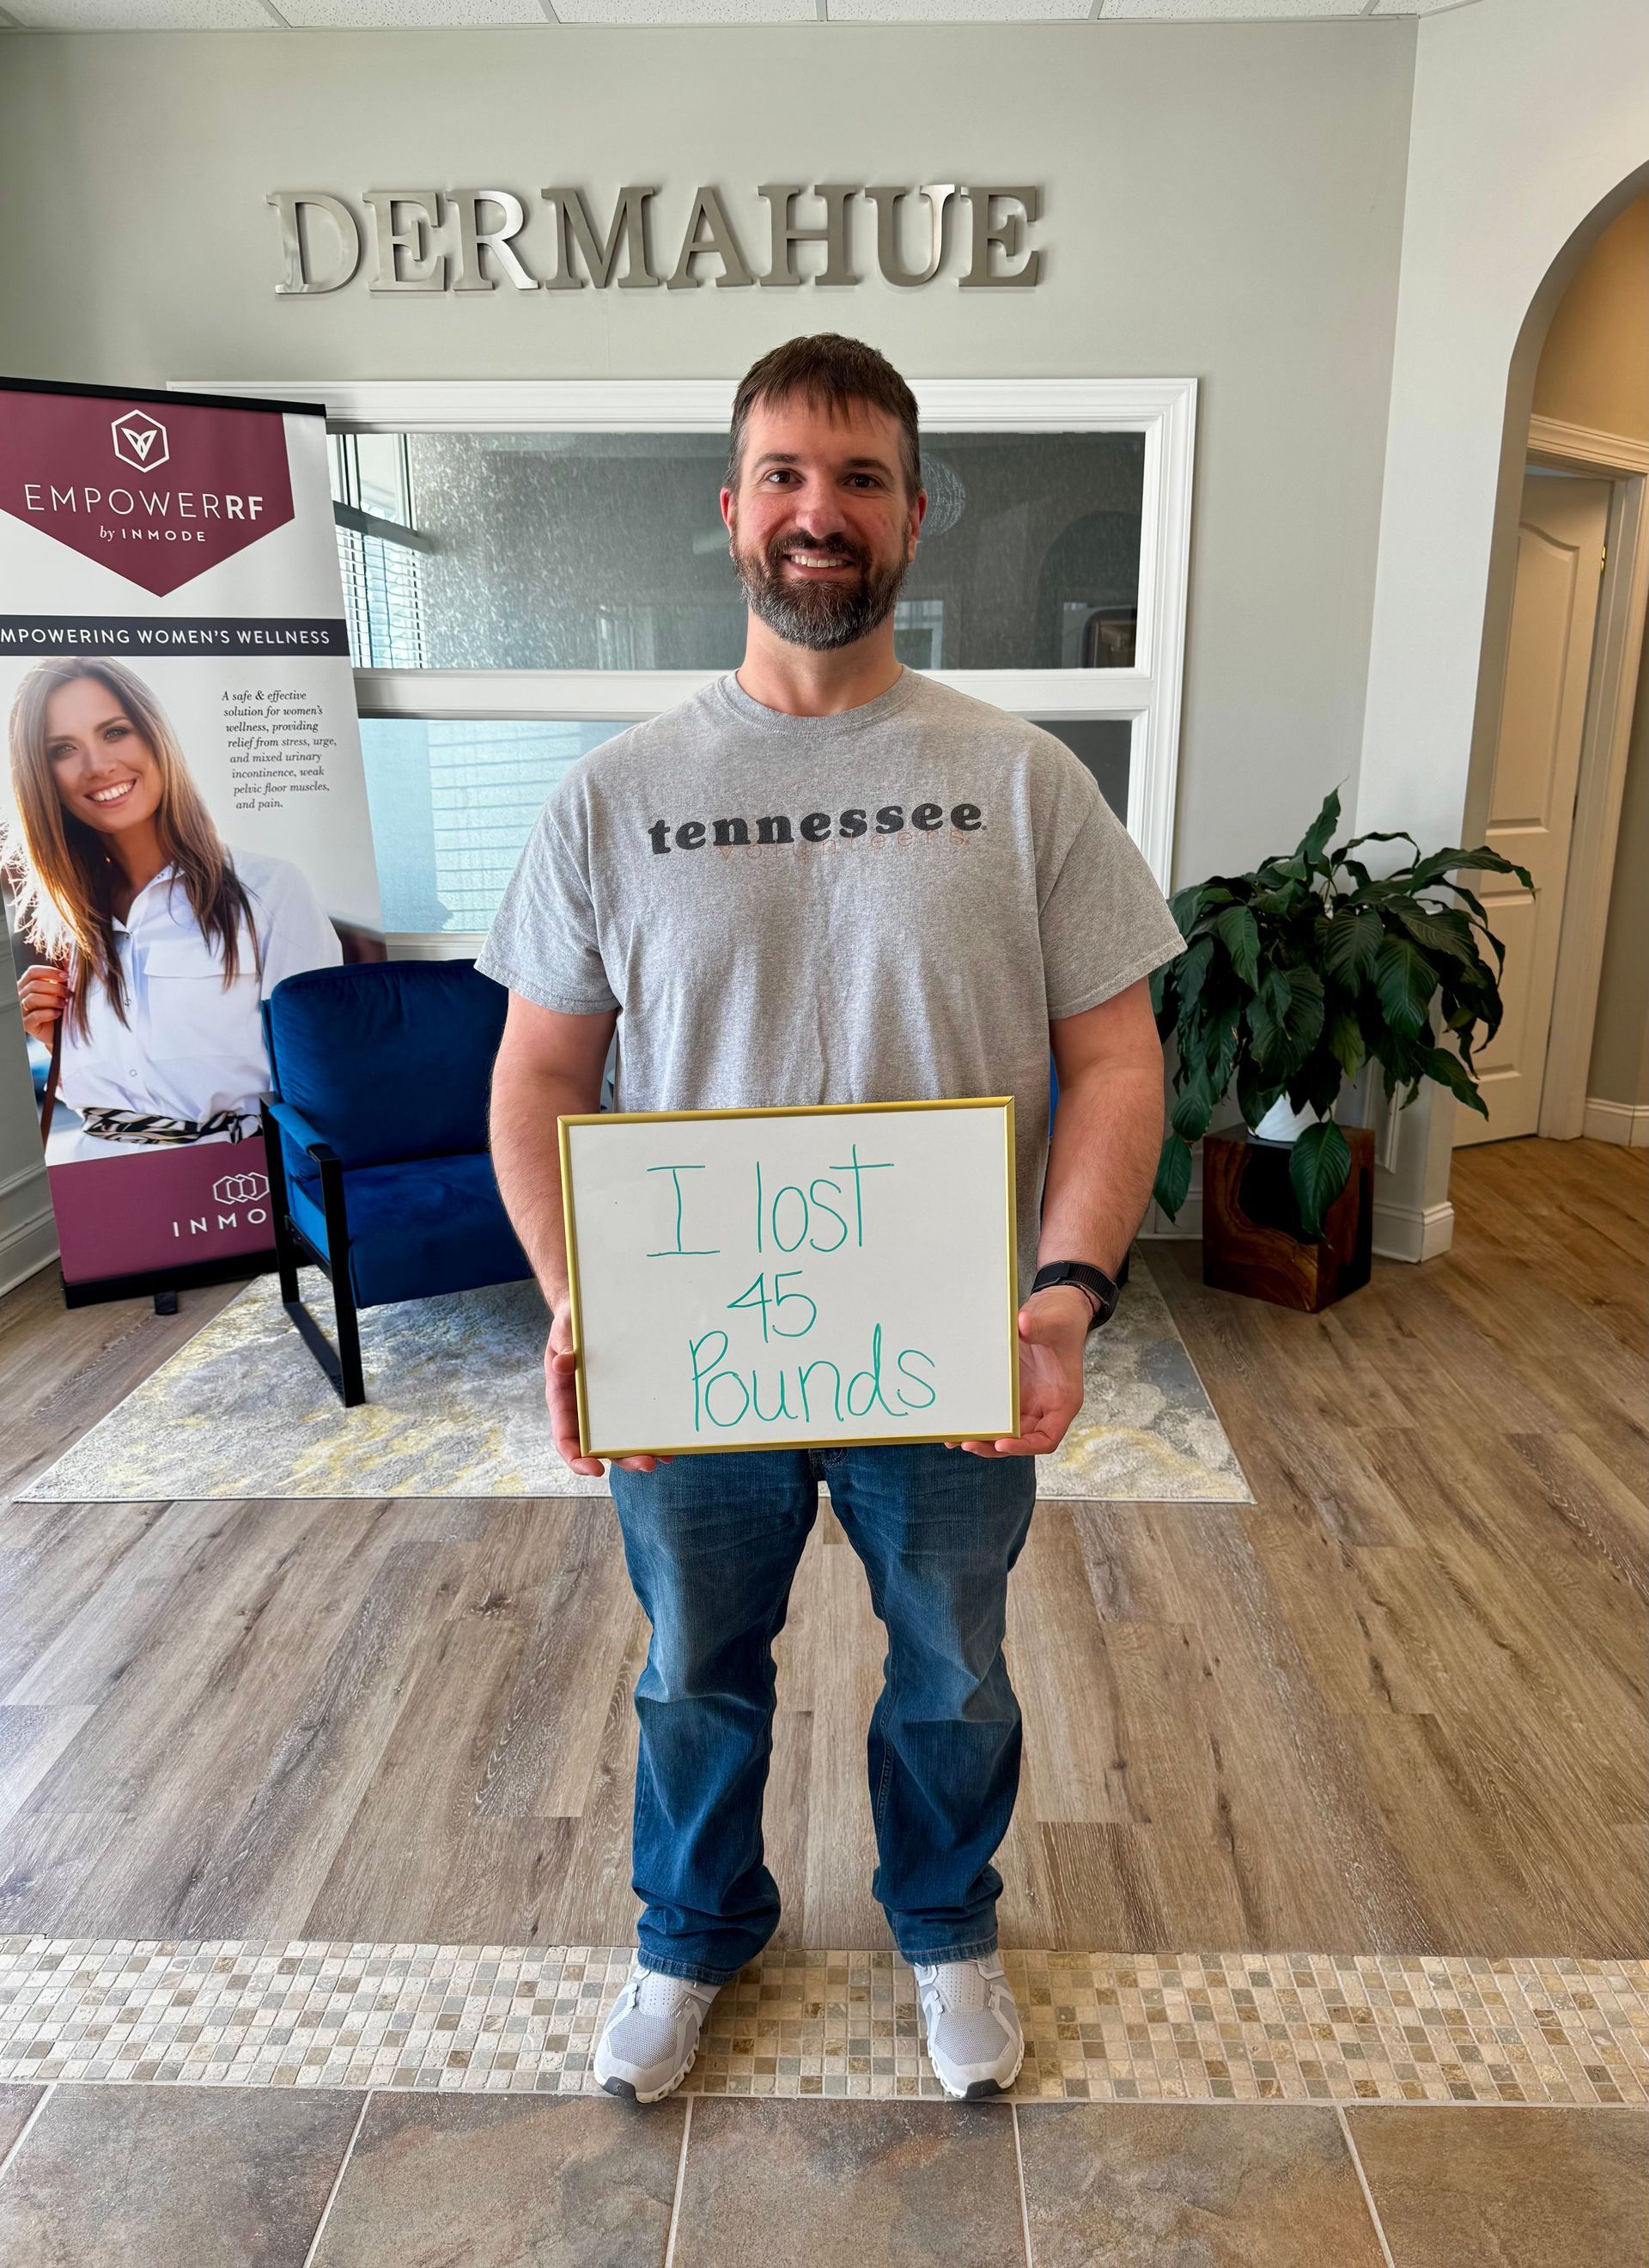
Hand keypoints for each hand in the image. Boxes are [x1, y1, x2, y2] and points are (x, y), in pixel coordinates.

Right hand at [18, 965, 69, 1045]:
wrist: (56, 1032)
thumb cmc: (57, 1008)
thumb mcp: (58, 991)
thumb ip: (61, 977)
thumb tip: (70, 958)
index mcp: (25, 984)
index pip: (32, 972)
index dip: (50, 972)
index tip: (67, 977)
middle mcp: (20, 996)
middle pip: (34, 985)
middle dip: (55, 988)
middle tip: (69, 993)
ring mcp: (21, 1010)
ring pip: (33, 999)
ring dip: (53, 1000)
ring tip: (65, 1004)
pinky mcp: (25, 1024)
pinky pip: (35, 1015)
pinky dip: (49, 1013)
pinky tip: (58, 1014)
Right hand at [544, 1308, 673, 1478]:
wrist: (587, 1314)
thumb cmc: (571, 1324)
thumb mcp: (564, 1331)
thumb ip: (563, 1348)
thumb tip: (562, 1364)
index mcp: (563, 1401)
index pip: (566, 1439)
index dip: (577, 1459)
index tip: (595, 1470)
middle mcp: (585, 1411)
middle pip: (600, 1446)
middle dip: (623, 1459)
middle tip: (647, 1464)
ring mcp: (606, 1407)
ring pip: (620, 1438)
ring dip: (641, 1451)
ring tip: (665, 1457)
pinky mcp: (625, 1397)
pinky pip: (637, 1419)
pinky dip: (651, 1432)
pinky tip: (670, 1440)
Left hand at [943, 1285, 1089, 1457]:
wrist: (1055, 1311)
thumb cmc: (1062, 1321)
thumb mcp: (1054, 1323)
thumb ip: (1039, 1327)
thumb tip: (1022, 1323)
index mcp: (1062, 1400)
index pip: (1047, 1438)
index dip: (1026, 1447)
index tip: (1003, 1443)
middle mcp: (1043, 1407)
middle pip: (1020, 1440)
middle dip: (994, 1446)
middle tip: (969, 1443)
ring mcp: (1026, 1401)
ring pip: (1004, 1431)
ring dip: (982, 1437)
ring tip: (955, 1439)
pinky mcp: (1010, 1392)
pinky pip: (994, 1412)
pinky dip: (978, 1419)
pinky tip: (957, 1421)